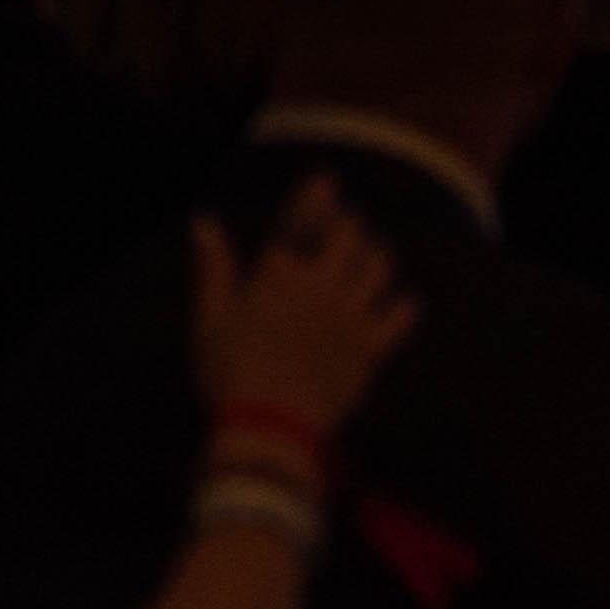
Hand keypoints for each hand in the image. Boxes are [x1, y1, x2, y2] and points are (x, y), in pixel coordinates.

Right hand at [191, 171, 419, 443]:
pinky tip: (405, 302)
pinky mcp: (369, 350)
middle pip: (349, 236)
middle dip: (349, 227)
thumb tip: (203, 222)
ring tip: (374, 256)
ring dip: (377, 257)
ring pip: (378, 267)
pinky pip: (399, 318)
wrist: (268, 428)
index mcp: (279, 273)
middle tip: (348, 228)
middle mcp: (319, 285)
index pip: (301, 219)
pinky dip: (404, 307)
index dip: (316, 195)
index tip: (327, 180)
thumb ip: (214, 267)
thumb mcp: (211, 319)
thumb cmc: (229, 373)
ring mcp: (349, 316)